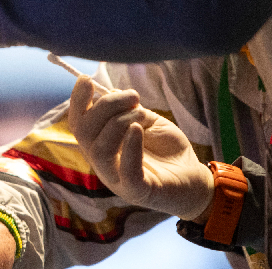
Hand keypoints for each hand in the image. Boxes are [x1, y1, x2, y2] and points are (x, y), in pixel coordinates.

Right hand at [68, 76, 214, 220]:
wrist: (195, 178)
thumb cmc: (167, 150)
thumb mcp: (147, 122)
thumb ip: (127, 110)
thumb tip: (109, 92)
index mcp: (100, 145)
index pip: (77, 124)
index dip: (77, 101)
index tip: (86, 79)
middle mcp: (101, 163)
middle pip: (84, 133)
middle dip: (104, 106)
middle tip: (132, 96)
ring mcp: (117, 179)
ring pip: (100, 149)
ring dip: (118, 122)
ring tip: (141, 113)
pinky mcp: (138, 191)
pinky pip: (127, 170)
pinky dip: (130, 146)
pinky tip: (138, 129)